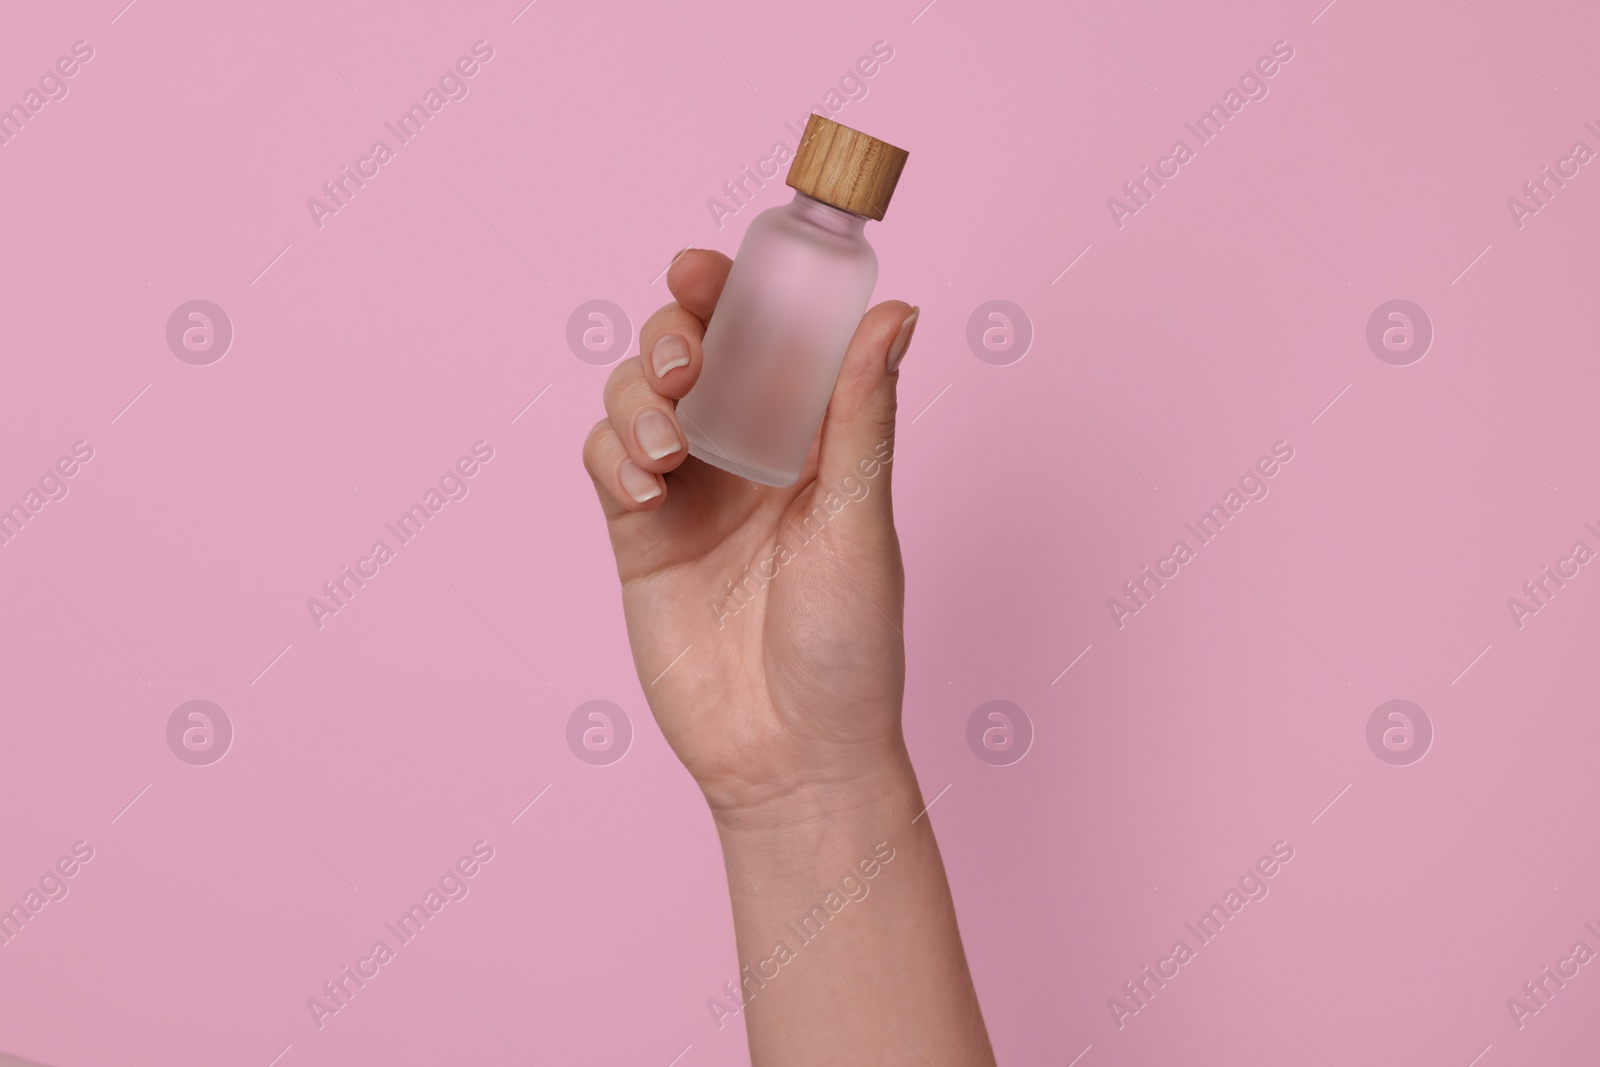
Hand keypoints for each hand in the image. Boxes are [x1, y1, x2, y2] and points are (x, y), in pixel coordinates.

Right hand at [582, 249, 920, 818]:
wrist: (790, 757)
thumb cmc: (849, 647)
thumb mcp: (860, 521)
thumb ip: (861, 417)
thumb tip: (898, 311)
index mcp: (811, 436)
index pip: (765, 336)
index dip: (729, 290)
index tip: (702, 267)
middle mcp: (746, 451)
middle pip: (688, 351)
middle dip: (672, 333)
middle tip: (686, 362)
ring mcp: (688, 491)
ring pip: (636, 397)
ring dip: (639, 398)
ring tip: (669, 449)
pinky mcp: (639, 536)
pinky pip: (606, 463)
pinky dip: (614, 456)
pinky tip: (646, 489)